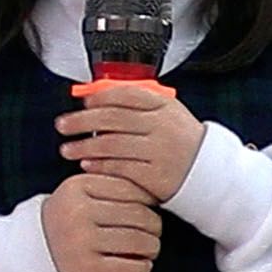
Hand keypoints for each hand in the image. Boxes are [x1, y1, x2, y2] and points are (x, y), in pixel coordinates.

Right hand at [40, 173, 161, 271]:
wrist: (33, 251)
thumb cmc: (65, 220)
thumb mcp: (77, 192)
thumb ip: (107, 184)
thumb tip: (151, 191)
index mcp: (77, 187)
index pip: (128, 188)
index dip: (147, 200)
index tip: (150, 207)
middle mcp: (78, 212)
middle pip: (137, 215)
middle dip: (154, 225)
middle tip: (154, 230)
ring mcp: (82, 241)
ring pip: (138, 241)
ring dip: (152, 246)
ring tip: (150, 247)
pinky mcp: (88, 269)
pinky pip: (131, 267)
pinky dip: (143, 267)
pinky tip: (141, 264)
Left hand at [55, 86, 206, 201]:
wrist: (209, 172)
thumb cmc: (181, 140)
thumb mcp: (168, 113)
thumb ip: (138, 104)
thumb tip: (97, 97)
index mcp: (164, 106)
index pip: (124, 95)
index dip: (98, 98)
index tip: (82, 102)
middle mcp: (161, 126)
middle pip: (112, 118)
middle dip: (81, 121)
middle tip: (62, 125)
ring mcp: (159, 151)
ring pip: (112, 144)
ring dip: (84, 147)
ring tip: (67, 149)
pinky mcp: (155, 175)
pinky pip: (121, 168)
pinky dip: (100, 166)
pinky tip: (86, 165)